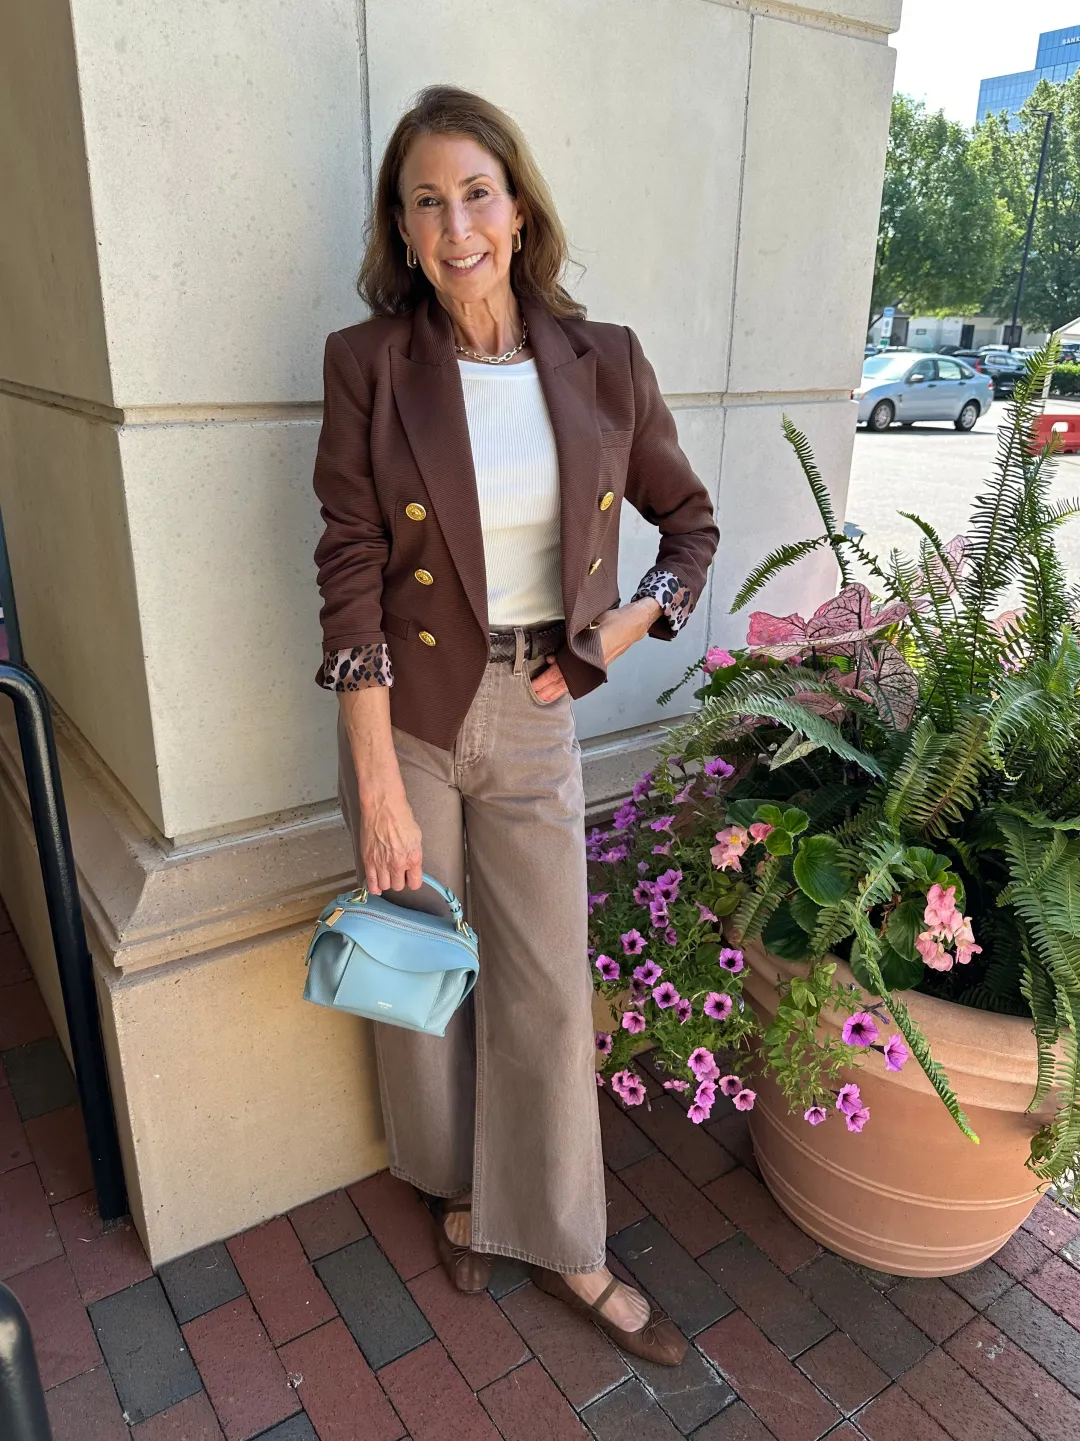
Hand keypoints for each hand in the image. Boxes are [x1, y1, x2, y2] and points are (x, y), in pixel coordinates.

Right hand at [359, 788, 422, 893]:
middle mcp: (398, 864)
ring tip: (386, 875)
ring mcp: (381, 864)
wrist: (382, 807)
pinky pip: (371, 882)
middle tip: (397, 872)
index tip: (410, 876)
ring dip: (386, 882)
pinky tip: (376, 885)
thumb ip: (414, 854)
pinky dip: (374, 886)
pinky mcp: (368, 861)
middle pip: (398, 886)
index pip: (415, 883)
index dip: (412, 880)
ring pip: (385, 886)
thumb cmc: (401, 817)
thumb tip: (412, 864)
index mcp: (413, 858)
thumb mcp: (416, 836)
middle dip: (399, 880)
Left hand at [528, 599, 661, 702]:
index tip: (535, 684)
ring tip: (545, 696)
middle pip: (565, 682)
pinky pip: (580, 679)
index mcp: (586, 658)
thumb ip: (572, 639)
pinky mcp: (598, 667)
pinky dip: (569, 685)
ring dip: (557, 690)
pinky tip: (563, 688)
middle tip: (535, 695)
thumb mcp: (590, 625)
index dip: (547, 679)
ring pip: (572, 683)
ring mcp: (595, 668)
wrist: (632, 624)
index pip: (561, 672)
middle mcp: (590, 666)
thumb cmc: (612, 621)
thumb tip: (555, 658)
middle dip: (549, 689)